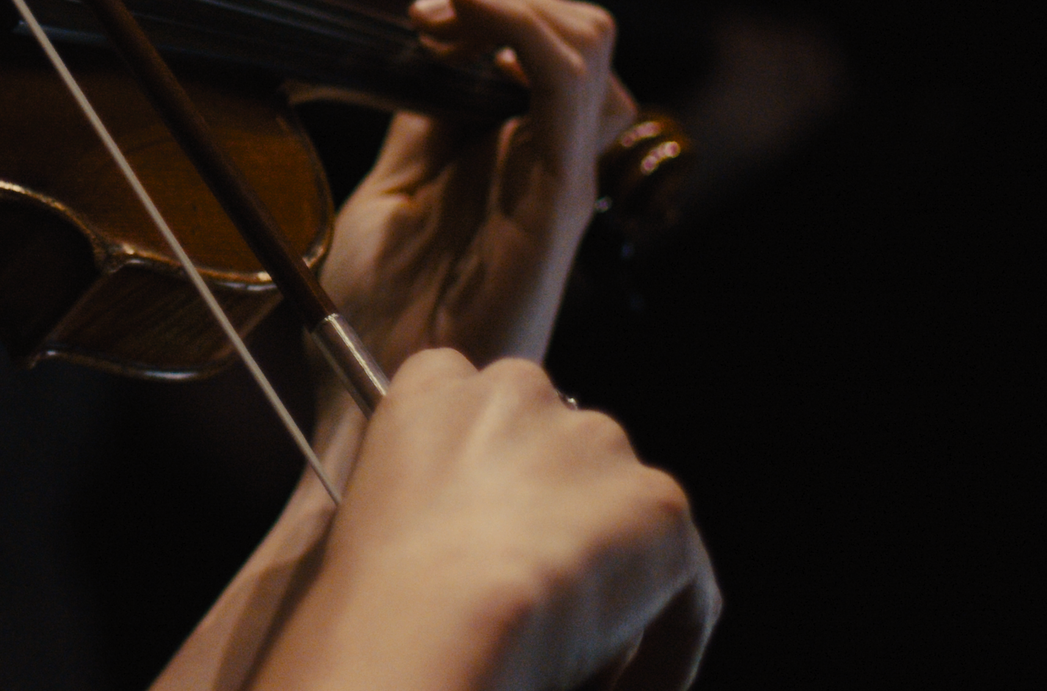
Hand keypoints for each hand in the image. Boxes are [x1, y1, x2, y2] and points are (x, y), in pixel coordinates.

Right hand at [255, 350, 718, 690]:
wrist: (428, 620)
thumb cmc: (372, 592)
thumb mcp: (365, 516)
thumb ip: (418, 499)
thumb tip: (452, 551)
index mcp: (433, 385)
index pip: (468, 393)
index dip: (486, 467)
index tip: (482, 528)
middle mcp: (519, 390)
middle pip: (558, 443)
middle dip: (557, 510)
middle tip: (536, 594)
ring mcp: (596, 439)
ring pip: (621, 506)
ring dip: (609, 567)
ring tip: (577, 648)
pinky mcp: (660, 501)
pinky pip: (680, 580)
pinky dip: (661, 638)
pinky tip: (617, 683)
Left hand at [324, 0, 635, 369]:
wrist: (378, 386)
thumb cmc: (379, 310)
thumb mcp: (391, 191)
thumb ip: (422, 129)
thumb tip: (429, 59)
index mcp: (509, 156)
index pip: (542, 49)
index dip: (488, 14)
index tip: (419, 19)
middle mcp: (545, 159)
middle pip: (578, 36)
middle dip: (507, 2)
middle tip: (431, 18)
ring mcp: (556, 175)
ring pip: (589, 48)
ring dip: (516, 9)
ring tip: (446, 20)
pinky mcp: (556, 197)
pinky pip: (567, 90)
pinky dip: (524, 33)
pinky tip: (473, 22)